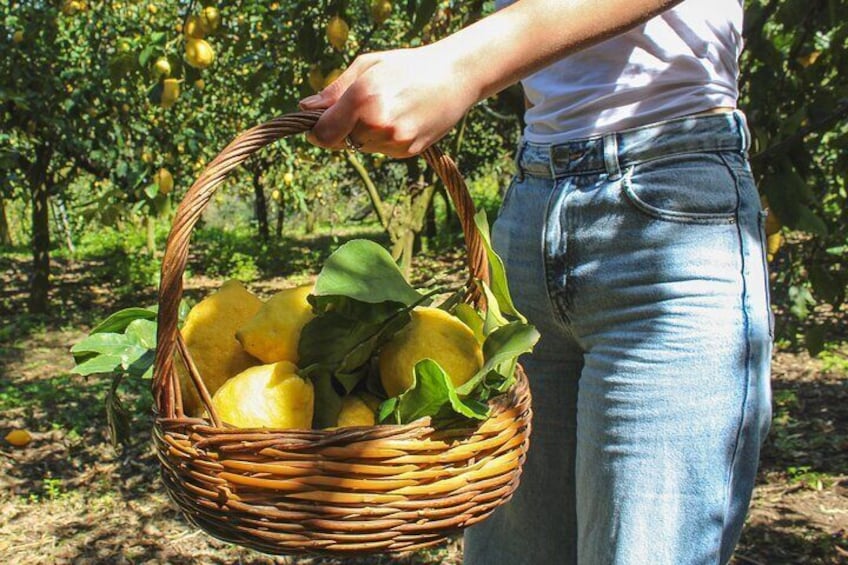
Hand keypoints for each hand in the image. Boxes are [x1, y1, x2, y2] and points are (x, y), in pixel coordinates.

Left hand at [299, 45, 478, 157]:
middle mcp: (378, 124)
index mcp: (363, 98)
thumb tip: (306, 107)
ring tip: (388, 108)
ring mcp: (395, 141)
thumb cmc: (408, 65)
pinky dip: (383, 138)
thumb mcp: (368, 65)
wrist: (455, 77)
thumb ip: (335, 89)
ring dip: (364, 134)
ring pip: (362, 147)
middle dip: (343, 128)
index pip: (324, 133)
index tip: (314, 126)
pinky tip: (401, 118)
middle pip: (341, 141)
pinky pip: (382, 150)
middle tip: (361, 107)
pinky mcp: (408, 151)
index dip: (315, 132)